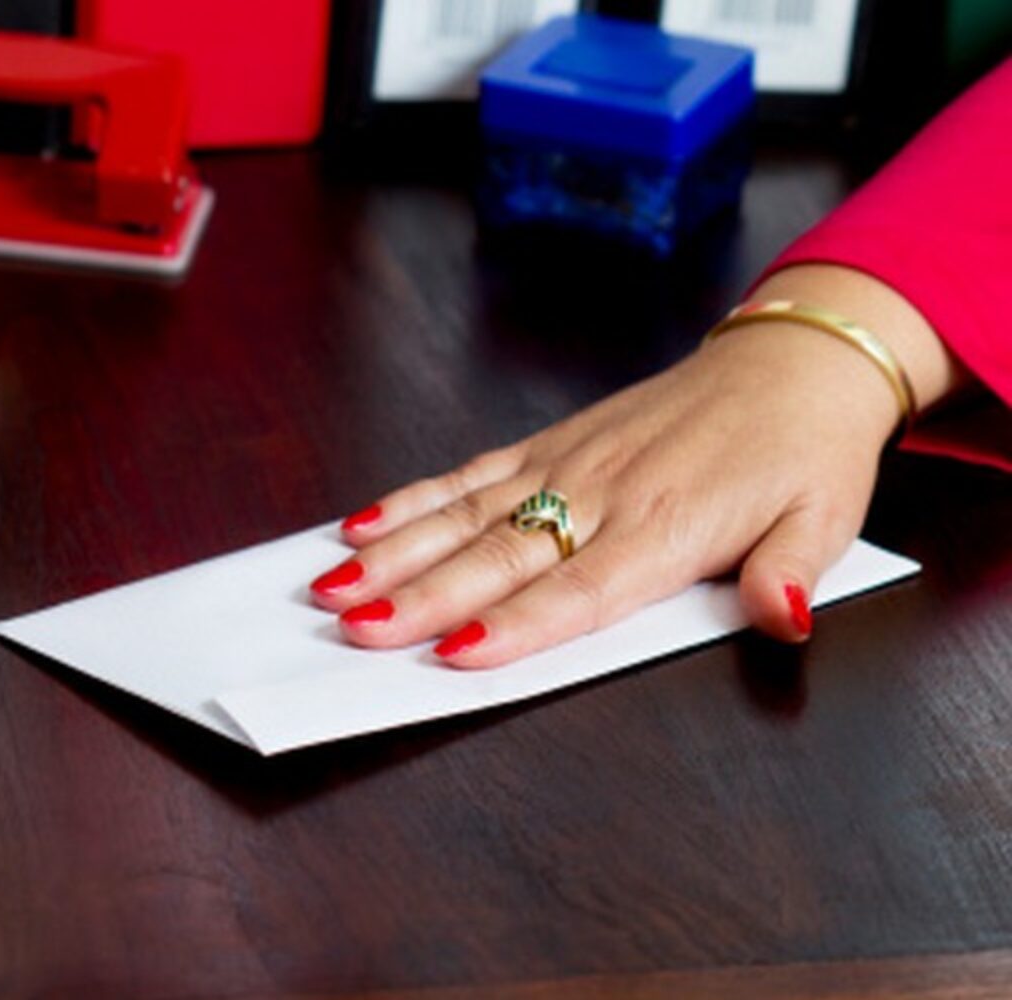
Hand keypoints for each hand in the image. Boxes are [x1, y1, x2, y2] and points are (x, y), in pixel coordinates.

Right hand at [310, 266, 969, 665]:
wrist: (788, 366)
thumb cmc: (801, 455)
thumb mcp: (826, 521)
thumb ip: (789, 573)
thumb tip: (783, 618)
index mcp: (668, 526)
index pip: (579, 589)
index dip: (514, 623)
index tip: (453, 650)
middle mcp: (602, 494)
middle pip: (498, 557)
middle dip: (421, 595)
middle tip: (356, 627)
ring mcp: (565, 465)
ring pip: (465, 515)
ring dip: (395, 553)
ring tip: (335, 585)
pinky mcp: (548, 444)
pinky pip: (469, 473)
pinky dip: (413, 499)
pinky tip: (361, 524)